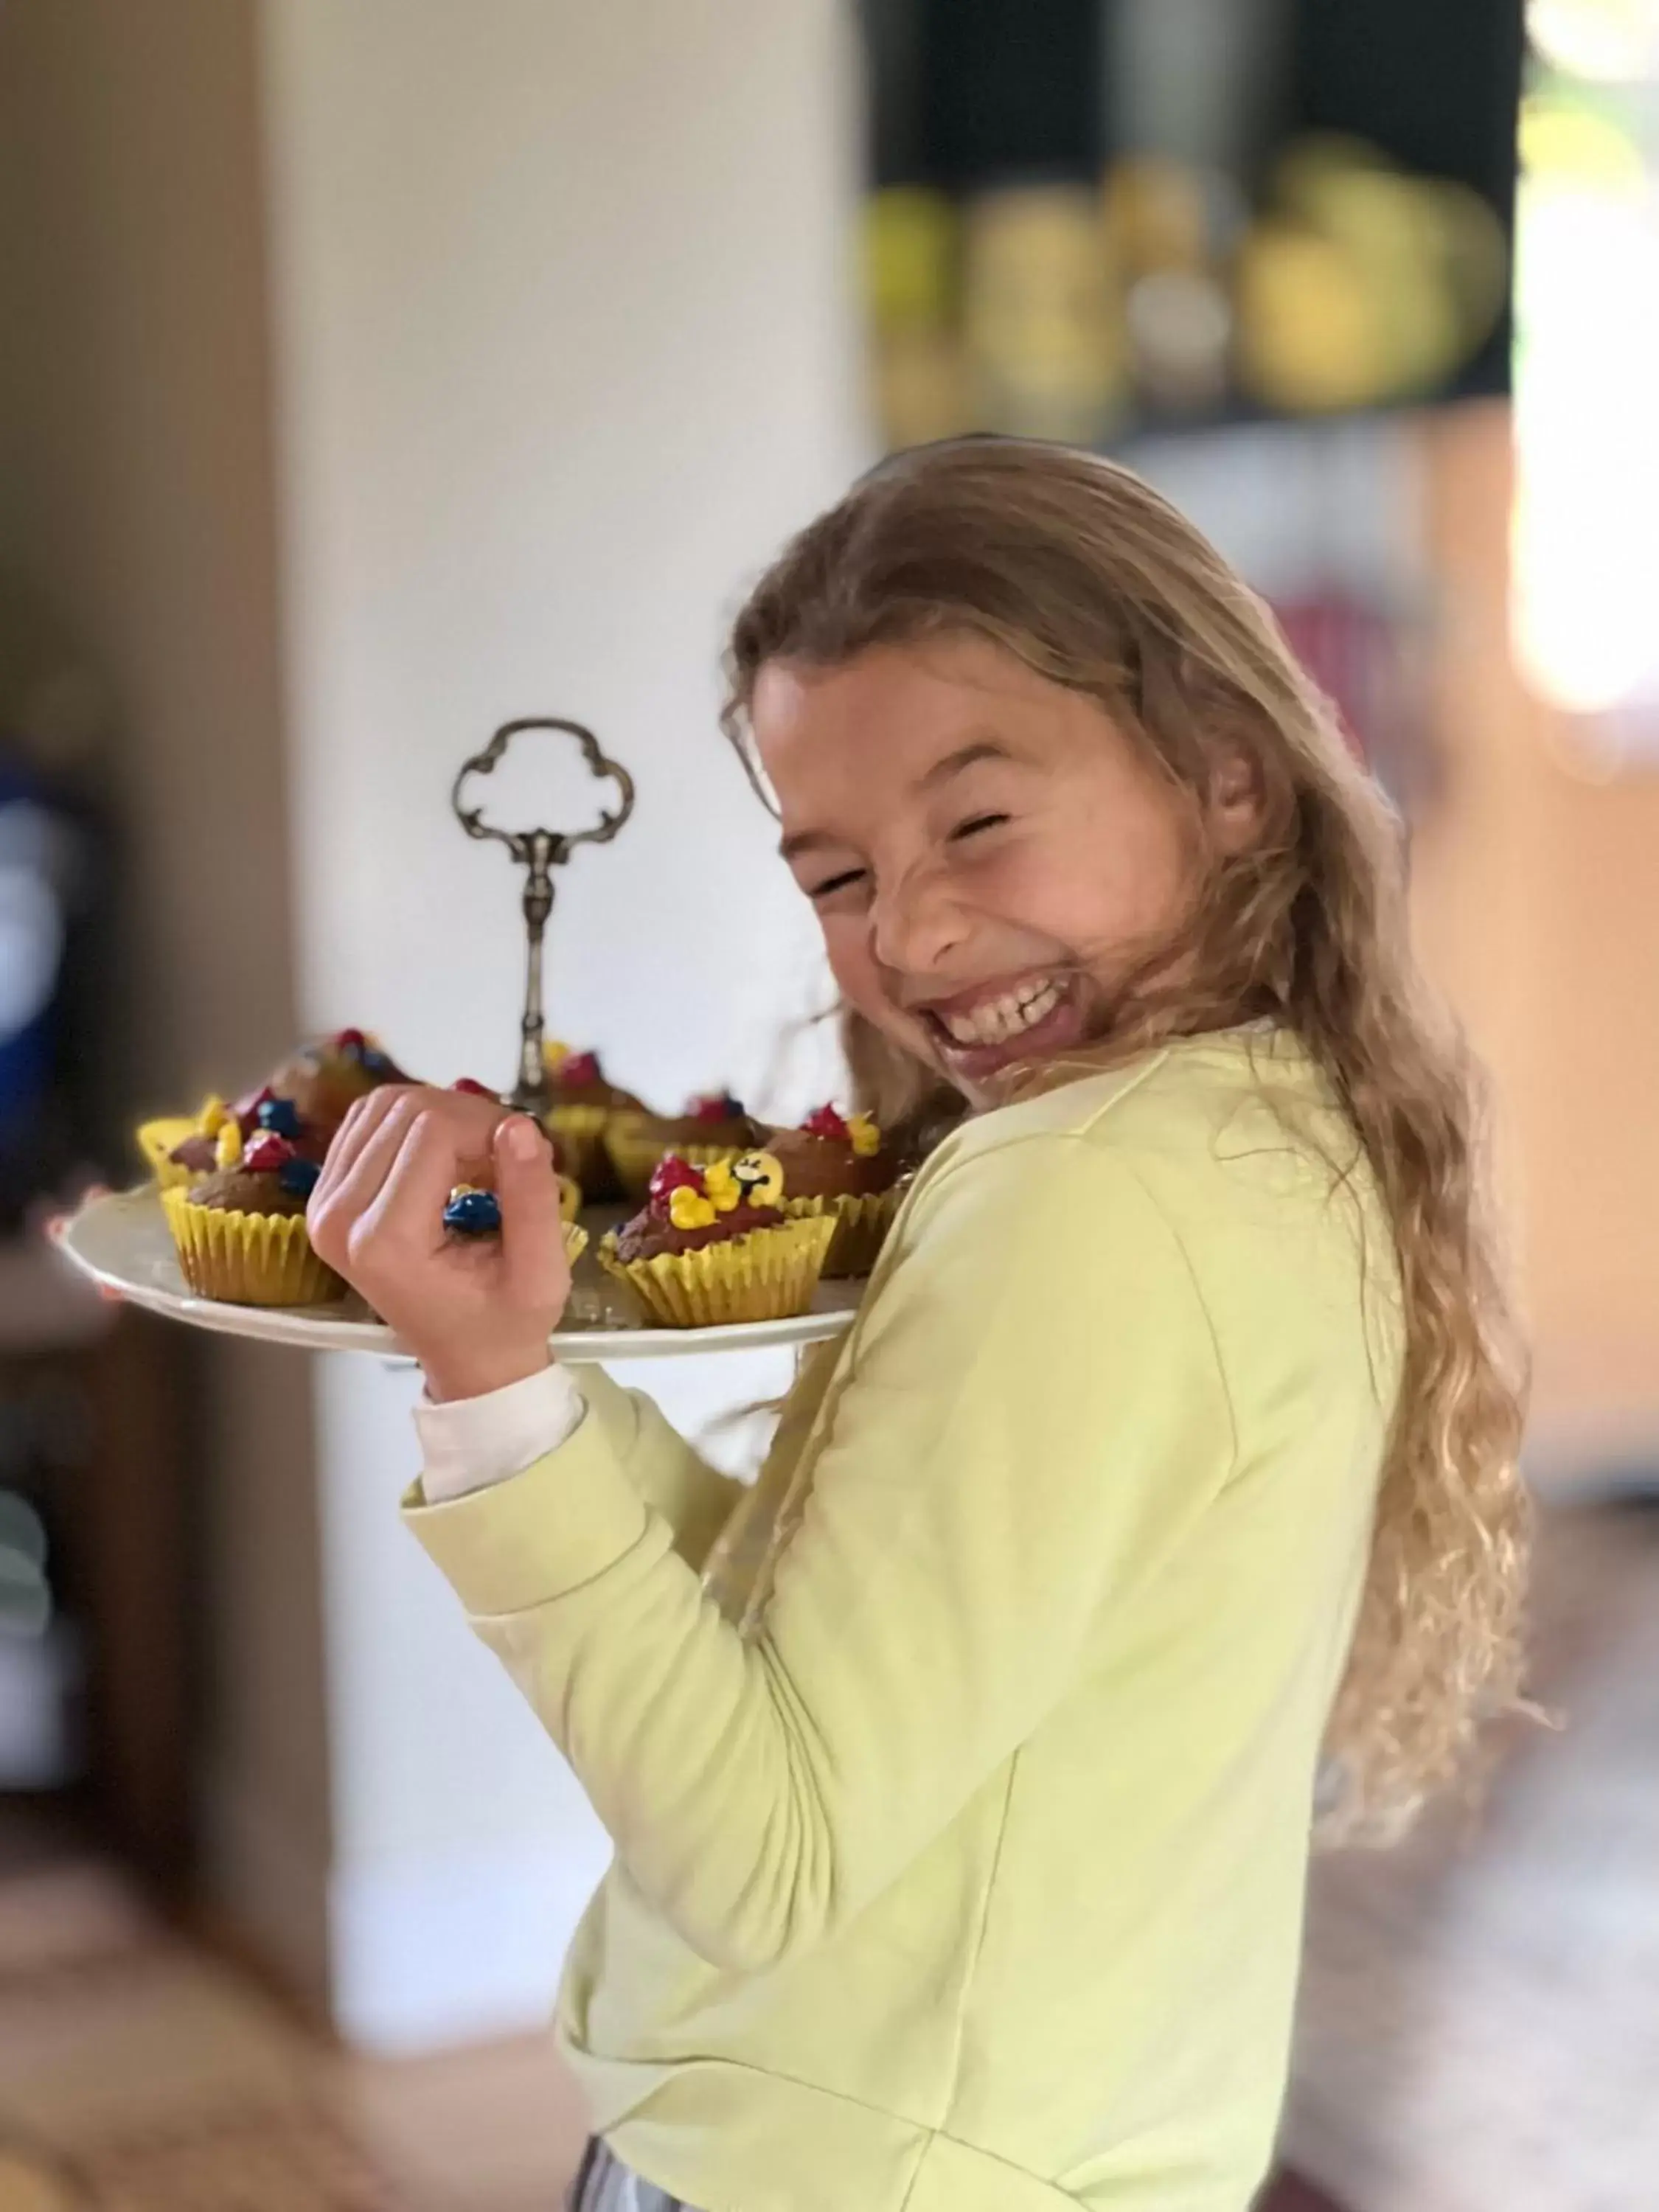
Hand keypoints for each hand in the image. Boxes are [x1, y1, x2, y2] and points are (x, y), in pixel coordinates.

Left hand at [307, 1085, 569, 1402]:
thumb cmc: (507, 1324)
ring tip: (477, 1159)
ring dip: (441, 1115)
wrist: (468, 1361)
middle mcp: (337, 1220)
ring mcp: (322, 1207)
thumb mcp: (542, 1273)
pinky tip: (444, 1156)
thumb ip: (533, 1198)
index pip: (433, 1130)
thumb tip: (520, 1125)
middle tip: (505, 1158)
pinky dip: (411, 1123)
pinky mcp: (324, 1198)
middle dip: (468, 1117)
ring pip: (382, 1106)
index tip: (523, 1156)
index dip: (489, 1125)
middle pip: (406, 1110)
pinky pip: (364, 1123)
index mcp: (386, 1243)